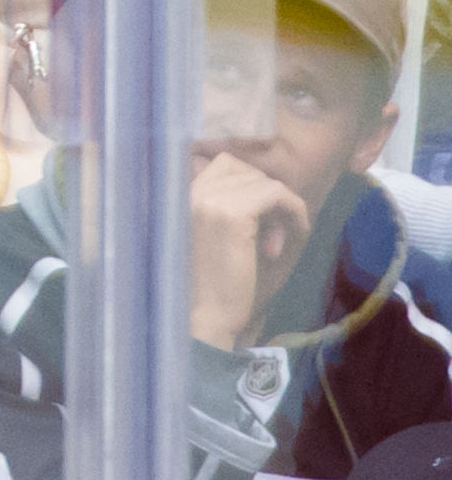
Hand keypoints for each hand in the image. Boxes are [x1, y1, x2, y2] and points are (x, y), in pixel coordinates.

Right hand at [187, 152, 309, 349]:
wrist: (205, 317)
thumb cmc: (212, 284)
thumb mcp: (214, 236)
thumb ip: (225, 207)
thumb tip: (260, 185)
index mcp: (182, 195)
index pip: (222, 162)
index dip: (249, 184)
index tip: (260, 217)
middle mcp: (193, 191)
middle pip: (245, 169)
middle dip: (266, 196)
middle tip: (271, 233)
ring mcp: (211, 200)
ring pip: (263, 181)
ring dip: (281, 207)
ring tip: (278, 241)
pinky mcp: (233, 215)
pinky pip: (277, 194)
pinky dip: (294, 210)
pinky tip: (297, 233)